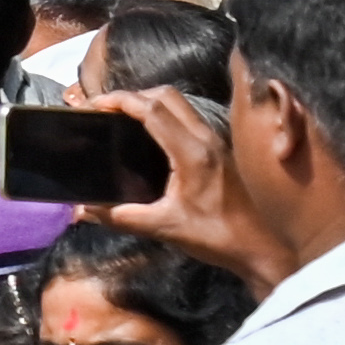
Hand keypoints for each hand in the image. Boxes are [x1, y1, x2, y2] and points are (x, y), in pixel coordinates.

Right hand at [79, 86, 278, 282]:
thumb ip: (121, 217)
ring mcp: (218, 142)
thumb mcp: (164, 228)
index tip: (94, 105)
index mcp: (192, 153)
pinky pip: (189, 117)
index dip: (120, 100)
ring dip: (150, 102)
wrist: (263, 249)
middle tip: (107, 110)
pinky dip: (165, 114)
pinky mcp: (222, 150)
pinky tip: (152, 136)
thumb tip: (82, 211)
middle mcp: (206, 139)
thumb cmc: (216, 237)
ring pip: (181, 104)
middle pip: (167, 96)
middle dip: (133, 95)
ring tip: (124, 118)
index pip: (152, 110)